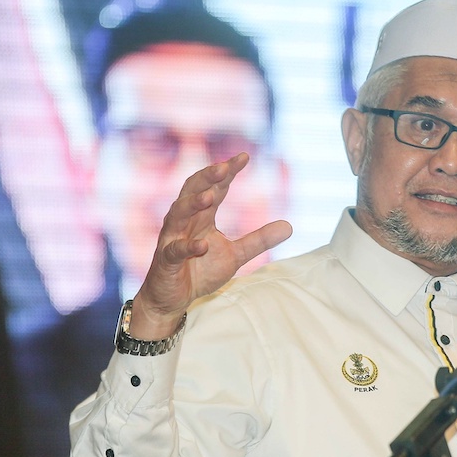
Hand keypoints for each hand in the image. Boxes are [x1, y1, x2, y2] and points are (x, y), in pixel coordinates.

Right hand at [129, 154, 292, 338]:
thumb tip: (290, 225)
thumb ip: (259, 240)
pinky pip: (176, 250)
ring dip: (193, 203)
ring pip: (179, 214)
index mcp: (201, 217)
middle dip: (207, 178)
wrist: (173, 299)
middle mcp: (184, 222)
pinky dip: (188, 246)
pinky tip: (203, 244)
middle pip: (193, 191)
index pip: (215, 188)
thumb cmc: (200, 271)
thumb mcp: (236, 255)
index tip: (244, 156)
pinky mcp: (166, 260)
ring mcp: (172, 239)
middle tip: (224, 166)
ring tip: (210, 195)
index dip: (227, 172)